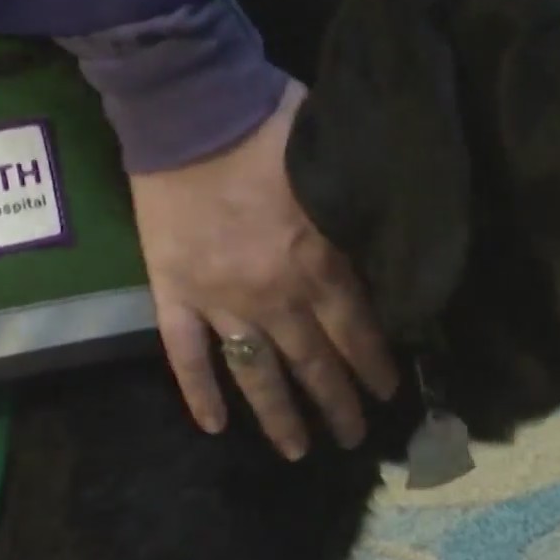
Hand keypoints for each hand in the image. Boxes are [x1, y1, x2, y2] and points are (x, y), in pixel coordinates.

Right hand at [129, 79, 398, 459]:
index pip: (355, 330)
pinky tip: (214, 426)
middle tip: (353, 439)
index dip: (374, 366)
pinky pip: (185, 354)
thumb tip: (381, 239)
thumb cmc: (268, 123)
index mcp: (316, 264)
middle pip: (312, 362)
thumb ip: (354, 212)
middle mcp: (272, 295)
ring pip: (255, 371)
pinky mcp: (172, 291)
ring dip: (279, 415)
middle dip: (336, 405)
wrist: (189, 108)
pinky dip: (199, 392)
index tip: (387, 395)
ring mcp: (218, 299)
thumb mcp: (333, 165)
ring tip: (296, 452)